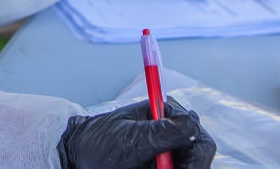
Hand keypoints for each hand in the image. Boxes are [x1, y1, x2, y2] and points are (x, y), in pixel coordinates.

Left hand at [57, 97, 216, 168]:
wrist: (80, 160)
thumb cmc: (99, 142)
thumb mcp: (127, 138)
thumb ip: (159, 132)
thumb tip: (191, 121)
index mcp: (167, 115)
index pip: (198, 136)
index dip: (198, 158)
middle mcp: (174, 136)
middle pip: (199, 158)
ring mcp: (170, 156)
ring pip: (189, 167)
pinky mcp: (163, 168)